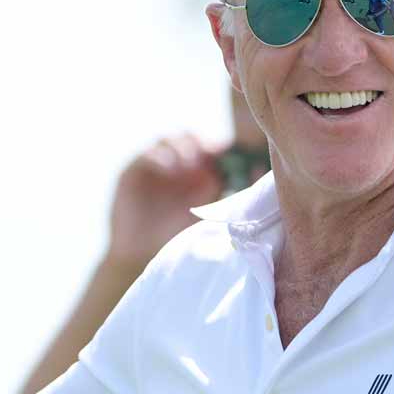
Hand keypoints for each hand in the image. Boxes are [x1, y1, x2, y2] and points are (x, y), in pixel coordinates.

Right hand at [104, 133, 225, 270]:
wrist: (139, 255)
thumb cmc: (175, 238)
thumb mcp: (210, 215)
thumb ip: (232, 192)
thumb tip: (260, 167)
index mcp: (196, 174)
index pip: (210, 147)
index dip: (221, 146)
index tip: (230, 152)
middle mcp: (175, 166)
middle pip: (192, 138)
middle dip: (201, 143)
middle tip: (209, 154)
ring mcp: (154, 166)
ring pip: (170, 140)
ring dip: (183, 147)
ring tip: (190, 163)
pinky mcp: (134, 171)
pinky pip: (149, 153)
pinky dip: (161, 157)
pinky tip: (170, 169)